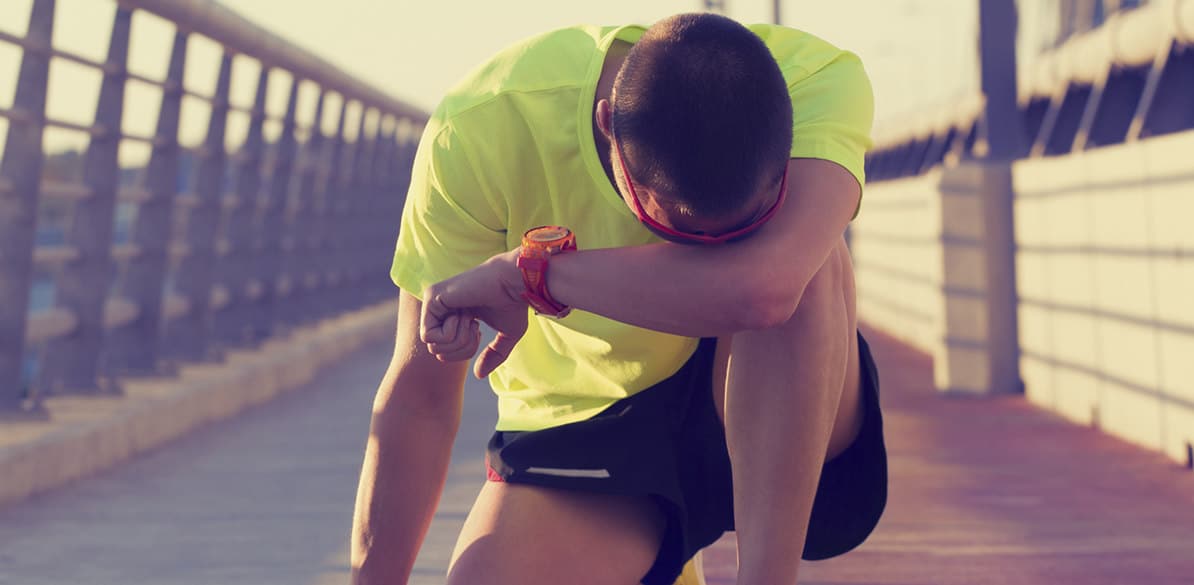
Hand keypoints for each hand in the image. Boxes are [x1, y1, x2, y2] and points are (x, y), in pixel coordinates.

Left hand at [420, 250, 528, 378]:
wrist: (514, 282)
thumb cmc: (514, 304)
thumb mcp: (506, 336)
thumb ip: (493, 355)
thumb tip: (478, 375)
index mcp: (455, 315)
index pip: (445, 350)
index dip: (464, 351)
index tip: (478, 331)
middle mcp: (441, 308)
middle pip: (437, 352)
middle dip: (461, 349)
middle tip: (475, 327)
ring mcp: (433, 301)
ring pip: (432, 346)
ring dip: (458, 339)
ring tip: (470, 318)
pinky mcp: (431, 297)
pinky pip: (429, 336)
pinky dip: (450, 333)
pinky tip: (464, 314)